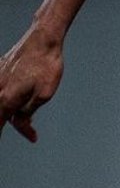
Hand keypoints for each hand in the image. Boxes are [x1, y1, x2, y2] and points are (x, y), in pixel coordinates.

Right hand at [0, 26, 64, 141]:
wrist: (42, 40)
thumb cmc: (46, 67)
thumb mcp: (43, 96)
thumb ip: (27, 114)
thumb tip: (22, 127)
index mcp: (6, 100)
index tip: (2, 146)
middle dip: (4, 126)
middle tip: (27, 133)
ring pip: (0, 104)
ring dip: (9, 114)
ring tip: (29, 124)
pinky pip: (0, 91)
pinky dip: (7, 100)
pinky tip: (17, 103)